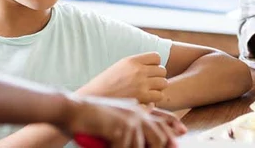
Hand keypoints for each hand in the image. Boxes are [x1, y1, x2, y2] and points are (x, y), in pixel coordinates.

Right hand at [57, 95, 185, 147]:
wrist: (72, 109)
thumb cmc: (89, 119)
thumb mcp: (114, 121)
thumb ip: (129, 128)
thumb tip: (139, 141)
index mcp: (136, 109)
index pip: (161, 119)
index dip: (173, 127)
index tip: (182, 133)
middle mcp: (136, 113)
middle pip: (160, 136)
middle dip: (161, 147)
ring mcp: (130, 120)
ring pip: (145, 146)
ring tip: (118, 146)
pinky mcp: (121, 128)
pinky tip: (110, 147)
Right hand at [78, 52, 168, 105]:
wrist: (96, 98)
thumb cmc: (105, 84)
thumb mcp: (119, 67)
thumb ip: (135, 64)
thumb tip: (153, 64)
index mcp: (132, 60)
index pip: (156, 57)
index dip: (155, 65)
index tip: (148, 71)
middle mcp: (138, 70)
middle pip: (162, 70)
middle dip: (158, 77)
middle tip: (149, 84)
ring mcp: (141, 83)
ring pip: (163, 83)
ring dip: (158, 88)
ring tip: (148, 91)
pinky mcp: (142, 97)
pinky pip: (160, 95)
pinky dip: (155, 98)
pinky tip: (147, 99)